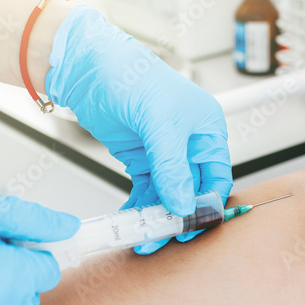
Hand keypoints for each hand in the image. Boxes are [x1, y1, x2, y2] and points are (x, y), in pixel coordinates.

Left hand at [45, 5, 231, 251]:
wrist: (87, 67)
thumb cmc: (130, 75)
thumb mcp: (159, 122)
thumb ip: (173, 166)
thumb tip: (183, 204)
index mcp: (207, 130)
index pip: (217, 178)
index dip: (206, 205)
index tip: (190, 227)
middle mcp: (189, 144)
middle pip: (192, 192)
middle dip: (177, 217)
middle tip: (162, 237)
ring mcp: (164, 154)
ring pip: (168, 197)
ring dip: (156, 218)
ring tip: (142, 237)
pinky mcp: (141, 160)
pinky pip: (146, 192)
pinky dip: (139, 208)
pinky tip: (131, 222)